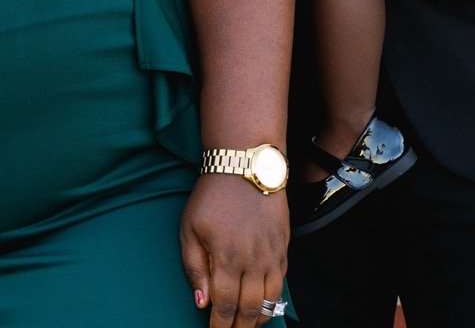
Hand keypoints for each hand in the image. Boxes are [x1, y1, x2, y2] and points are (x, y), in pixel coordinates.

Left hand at [179, 173, 288, 327]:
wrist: (245, 164)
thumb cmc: (211, 196)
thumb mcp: (190, 229)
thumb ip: (194, 268)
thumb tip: (201, 302)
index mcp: (226, 258)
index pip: (225, 306)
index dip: (219, 326)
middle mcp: (253, 260)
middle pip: (250, 309)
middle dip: (239, 327)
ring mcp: (272, 253)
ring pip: (270, 299)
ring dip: (259, 317)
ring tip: (248, 325)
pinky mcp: (284, 244)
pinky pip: (282, 280)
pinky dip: (274, 298)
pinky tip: (264, 302)